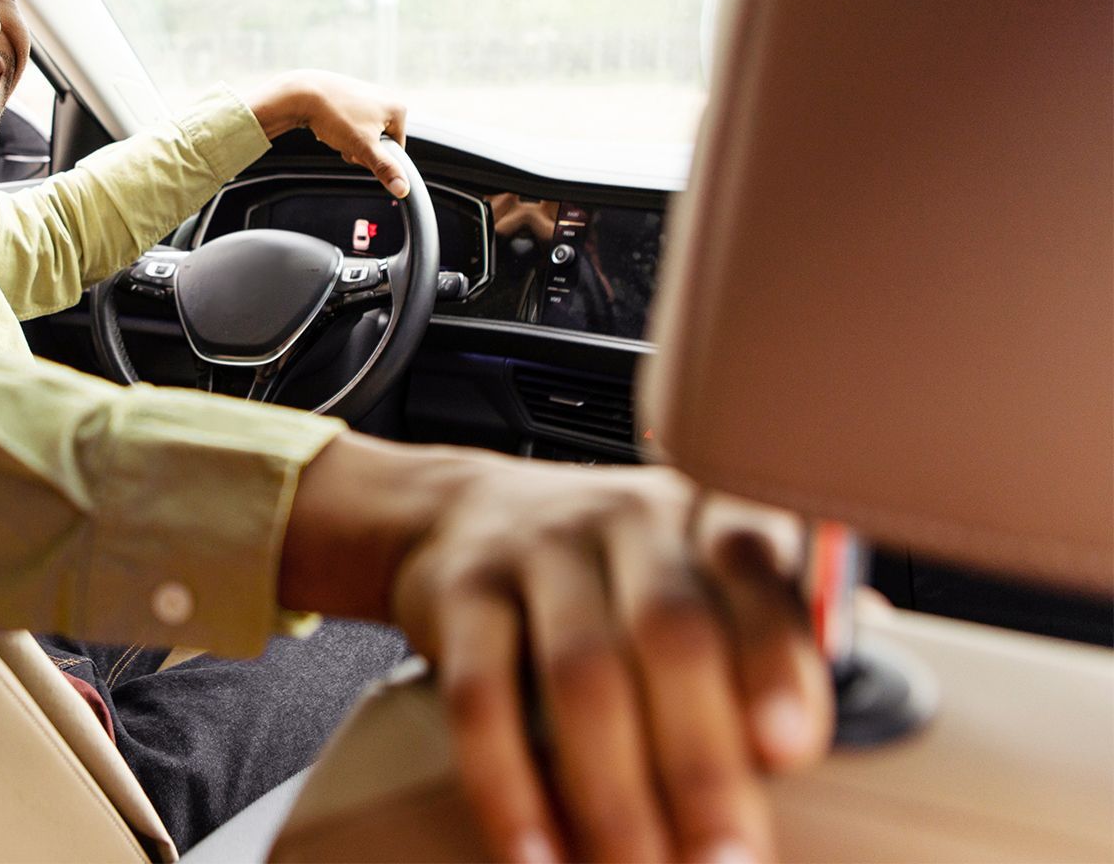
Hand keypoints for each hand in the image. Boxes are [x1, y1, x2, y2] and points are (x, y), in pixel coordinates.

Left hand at [242, 70, 409, 197]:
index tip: (358, 150)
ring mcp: (369, 94)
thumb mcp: (363, 147)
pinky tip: (330, 123)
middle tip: (345, 140)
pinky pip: (352, 122)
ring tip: (335, 130)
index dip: (375, 157)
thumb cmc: (335, 116)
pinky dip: (341, 128)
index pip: (396, 150)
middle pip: (379, 141)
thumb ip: (385, 168)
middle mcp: (387, 98)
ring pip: (363, 133)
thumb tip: (403, 189)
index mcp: (398, 109)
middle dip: (361, 148)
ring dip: (349, 140)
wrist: (301, 94)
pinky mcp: (352, 95)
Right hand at [280, 436, 831, 863]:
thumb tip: (883, 675)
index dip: (776, 657)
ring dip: (612, 792)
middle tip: (724, 862)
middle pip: (670, 634)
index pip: (754, 573)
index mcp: (705, 516)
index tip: (790, 749)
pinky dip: (507, 784)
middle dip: (700, 761)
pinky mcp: (459, 592)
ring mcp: (536, 550)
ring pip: (579, 674)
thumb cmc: (610, 564)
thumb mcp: (696, 566)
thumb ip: (779, 619)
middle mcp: (626, 520)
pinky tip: (534, 851)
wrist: (458, 513)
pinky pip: (480, 695)